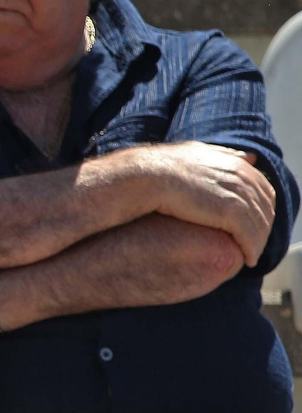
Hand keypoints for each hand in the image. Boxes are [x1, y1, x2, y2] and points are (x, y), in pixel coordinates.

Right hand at [138, 142, 274, 266]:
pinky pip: (250, 236)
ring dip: (259, 242)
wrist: (145, 175)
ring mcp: (238, 194)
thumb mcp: (197, 153)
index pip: (263, 190)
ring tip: (251, 256)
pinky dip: (252, 249)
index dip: (261, 209)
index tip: (252, 225)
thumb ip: (224, 155)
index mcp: (236, 163)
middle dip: (263, 227)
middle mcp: (242, 177)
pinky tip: (247, 259)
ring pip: (260, 224)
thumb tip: (249, 157)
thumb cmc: (161, 167)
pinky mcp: (230, 212)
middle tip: (254, 244)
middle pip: (266, 208)